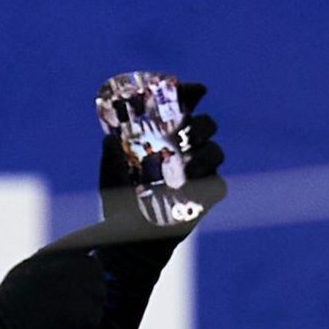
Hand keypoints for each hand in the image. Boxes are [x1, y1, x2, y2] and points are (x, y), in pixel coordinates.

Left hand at [98, 82, 225, 240]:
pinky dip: (210, 184)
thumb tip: (109, 139)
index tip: (196, 89)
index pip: (183, 108)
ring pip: (216, 151)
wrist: (129, 238)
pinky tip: (193, 189)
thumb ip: (111, 157)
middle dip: (201, 124)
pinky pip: (220, 185)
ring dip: (206, 154)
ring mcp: (198, 174)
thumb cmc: (118, 205)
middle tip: (188, 132)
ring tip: (188, 170)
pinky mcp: (206, 198)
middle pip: (206, 124)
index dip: (191, 94)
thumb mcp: (110, 176)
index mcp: (164, 139)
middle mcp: (184, 152)